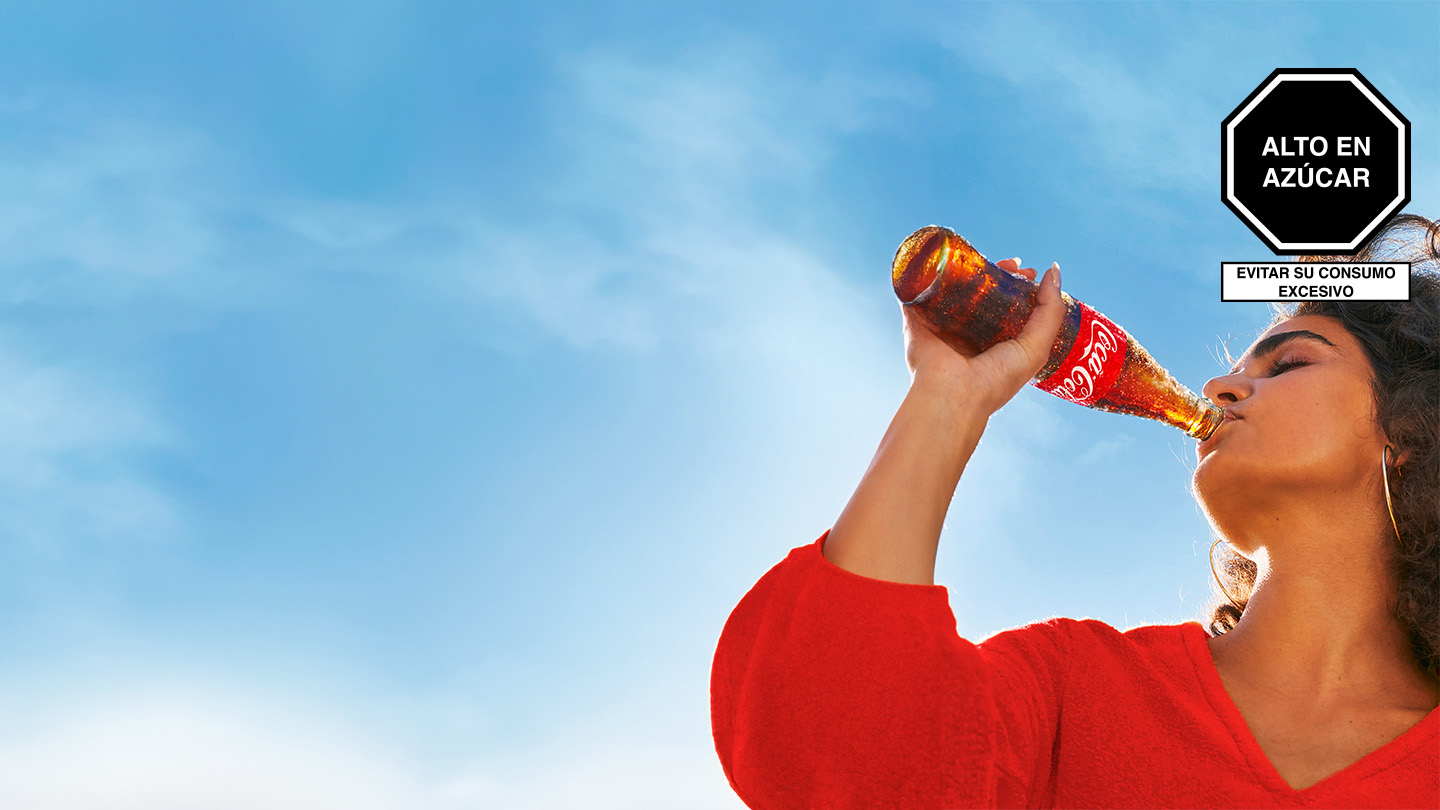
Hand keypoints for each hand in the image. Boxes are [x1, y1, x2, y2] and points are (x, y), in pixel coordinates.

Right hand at [902, 258, 1065, 414]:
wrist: (954, 395)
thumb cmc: (997, 379)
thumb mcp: (1037, 347)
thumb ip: (1050, 310)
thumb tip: (1054, 270)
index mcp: (994, 343)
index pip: (1007, 306)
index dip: (1019, 286)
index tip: (1028, 272)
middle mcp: (967, 333)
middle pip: (982, 293)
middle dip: (997, 274)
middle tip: (1011, 264)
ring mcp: (940, 325)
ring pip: (953, 287)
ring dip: (965, 269)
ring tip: (982, 257)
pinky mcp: (915, 320)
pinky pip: (915, 289)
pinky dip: (921, 271)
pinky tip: (936, 254)